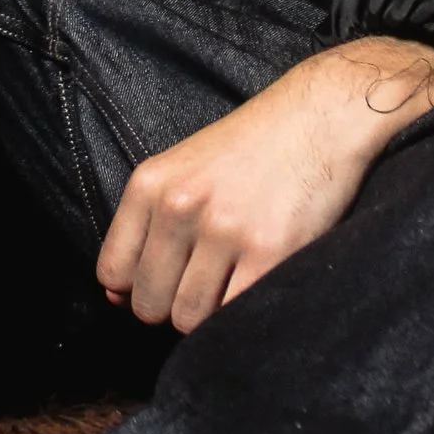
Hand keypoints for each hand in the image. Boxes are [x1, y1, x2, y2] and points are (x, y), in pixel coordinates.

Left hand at [97, 36, 433, 332]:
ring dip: (209, 316)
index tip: (164, 285)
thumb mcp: (183, 169)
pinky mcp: (269, 251)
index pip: (113, 273)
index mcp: (150, 185)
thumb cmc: (252, 146)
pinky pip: (235, 313)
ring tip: (233, 283)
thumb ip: (147, 226)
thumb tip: (114, 297)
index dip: (136, 291)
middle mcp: (179, 207)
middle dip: (173, 308)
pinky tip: (257, 284)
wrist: (321, 115)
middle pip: (150, 304)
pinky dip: (242, 313)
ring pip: (190, 318)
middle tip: (205, 287)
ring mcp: (223, 230)